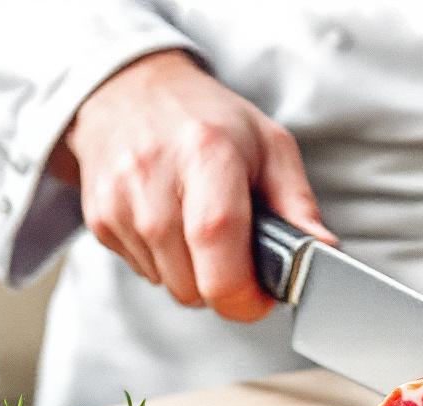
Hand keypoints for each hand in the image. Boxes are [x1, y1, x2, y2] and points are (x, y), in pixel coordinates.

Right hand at [47, 49, 336, 321]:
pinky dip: (165, 263)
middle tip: (238, 254)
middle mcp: (154, 177)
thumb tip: (323, 250)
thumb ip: (298, 204)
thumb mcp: (271, 146)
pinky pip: (145, 273)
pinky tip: (173, 224)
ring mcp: (119, 200)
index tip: (262, 298)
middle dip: (225, 285)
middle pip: (194, 284)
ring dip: (195, 275)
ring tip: (202, 229)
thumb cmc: (209, 120)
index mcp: (206, 154)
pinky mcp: (99, 219)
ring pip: (171, 286)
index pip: (217, 240)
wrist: (130, 91)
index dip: (243, 291)